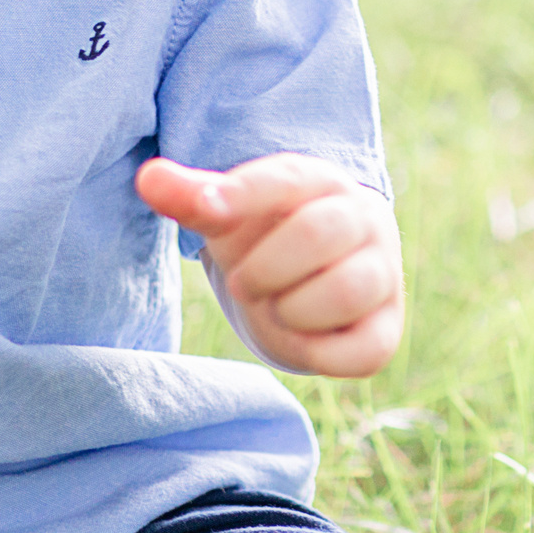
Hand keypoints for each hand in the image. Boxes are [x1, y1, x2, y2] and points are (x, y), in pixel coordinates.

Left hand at [136, 153, 403, 377]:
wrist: (308, 279)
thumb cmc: (262, 237)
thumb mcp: (225, 215)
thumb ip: (193, 198)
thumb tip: (149, 179)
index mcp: (318, 182)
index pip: (284, 179)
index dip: (240, 196)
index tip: (205, 210)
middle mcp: (362, 220)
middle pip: (319, 233)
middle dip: (263, 269)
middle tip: (242, 284)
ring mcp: (382, 275)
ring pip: (346, 289)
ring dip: (290, 309)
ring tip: (274, 307)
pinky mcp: (384, 331)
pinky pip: (361, 351)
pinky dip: (316, 353)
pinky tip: (300, 337)